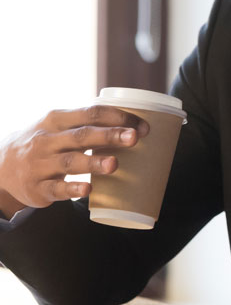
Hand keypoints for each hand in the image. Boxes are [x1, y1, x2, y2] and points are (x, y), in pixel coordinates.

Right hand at [0, 106, 148, 217]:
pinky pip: (56, 189)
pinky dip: (72, 189)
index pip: (90, 113)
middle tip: (135, 138)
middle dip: (109, 136)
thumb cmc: (45, 142)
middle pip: (82, 135)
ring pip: (70, 162)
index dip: (118, 118)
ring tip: (114, 164)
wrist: (1, 165)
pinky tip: (88, 190)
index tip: (143, 126)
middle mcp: (47, 140)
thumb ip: (88, 122)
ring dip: (93, 163)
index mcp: (56, 120)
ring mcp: (40, 164)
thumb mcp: (58, 125)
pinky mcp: (37, 188)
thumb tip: (133, 123)